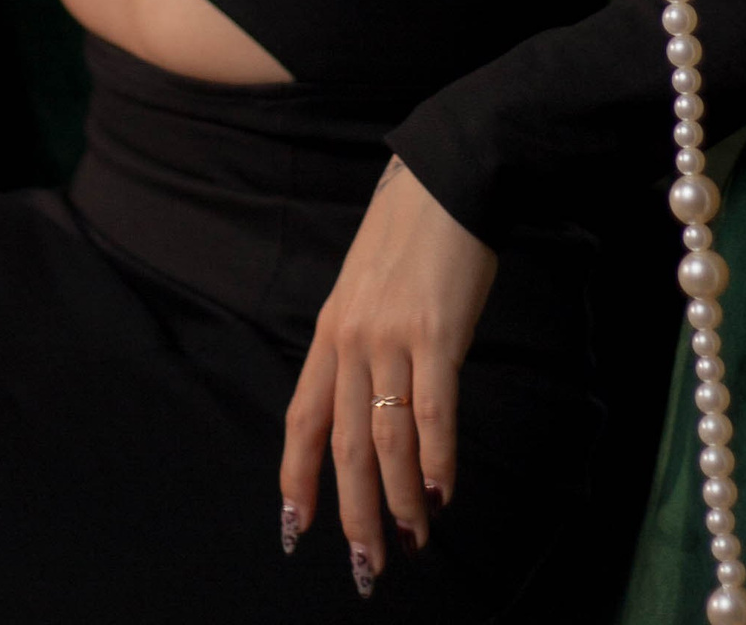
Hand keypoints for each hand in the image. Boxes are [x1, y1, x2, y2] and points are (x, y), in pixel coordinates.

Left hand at [280, 156, 496, 591]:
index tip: (297, 529)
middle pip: (345, 445)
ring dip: (400, 501)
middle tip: (367, 565)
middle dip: (353, 514)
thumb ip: (358, 341)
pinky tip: (441, 493)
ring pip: (388, 440)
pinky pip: (433, 413)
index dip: (297, 478)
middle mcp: (352, 339)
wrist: (448, 179)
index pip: (302, 418)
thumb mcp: (364, 287)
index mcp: (330, 329)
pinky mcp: (436, 334)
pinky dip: (436, 461)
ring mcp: (392, 337)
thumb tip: (366, 401)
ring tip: (413, 539)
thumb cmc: (411, 234)